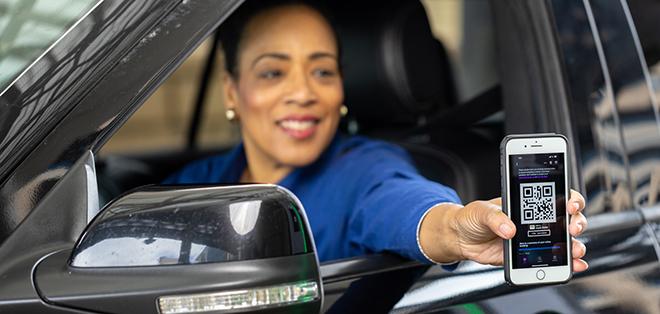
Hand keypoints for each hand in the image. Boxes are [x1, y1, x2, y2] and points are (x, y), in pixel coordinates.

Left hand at [419, 190, 587, 271]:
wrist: (460, 238)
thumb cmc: (472, 217)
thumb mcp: (481, 211)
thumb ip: (495, 217)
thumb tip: (509, 229)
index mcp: (527, 203)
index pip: (557, 195)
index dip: (569, 198)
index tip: (569, 204)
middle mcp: (536, 219)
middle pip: (567, 218)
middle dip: (576, 222)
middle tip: (571, 228)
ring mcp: (535, 238)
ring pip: (563, 240)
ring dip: (574, 246)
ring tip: (575, 250)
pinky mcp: (528, 255)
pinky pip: (550, 259)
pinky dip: (565, 264)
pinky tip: (572, 266)